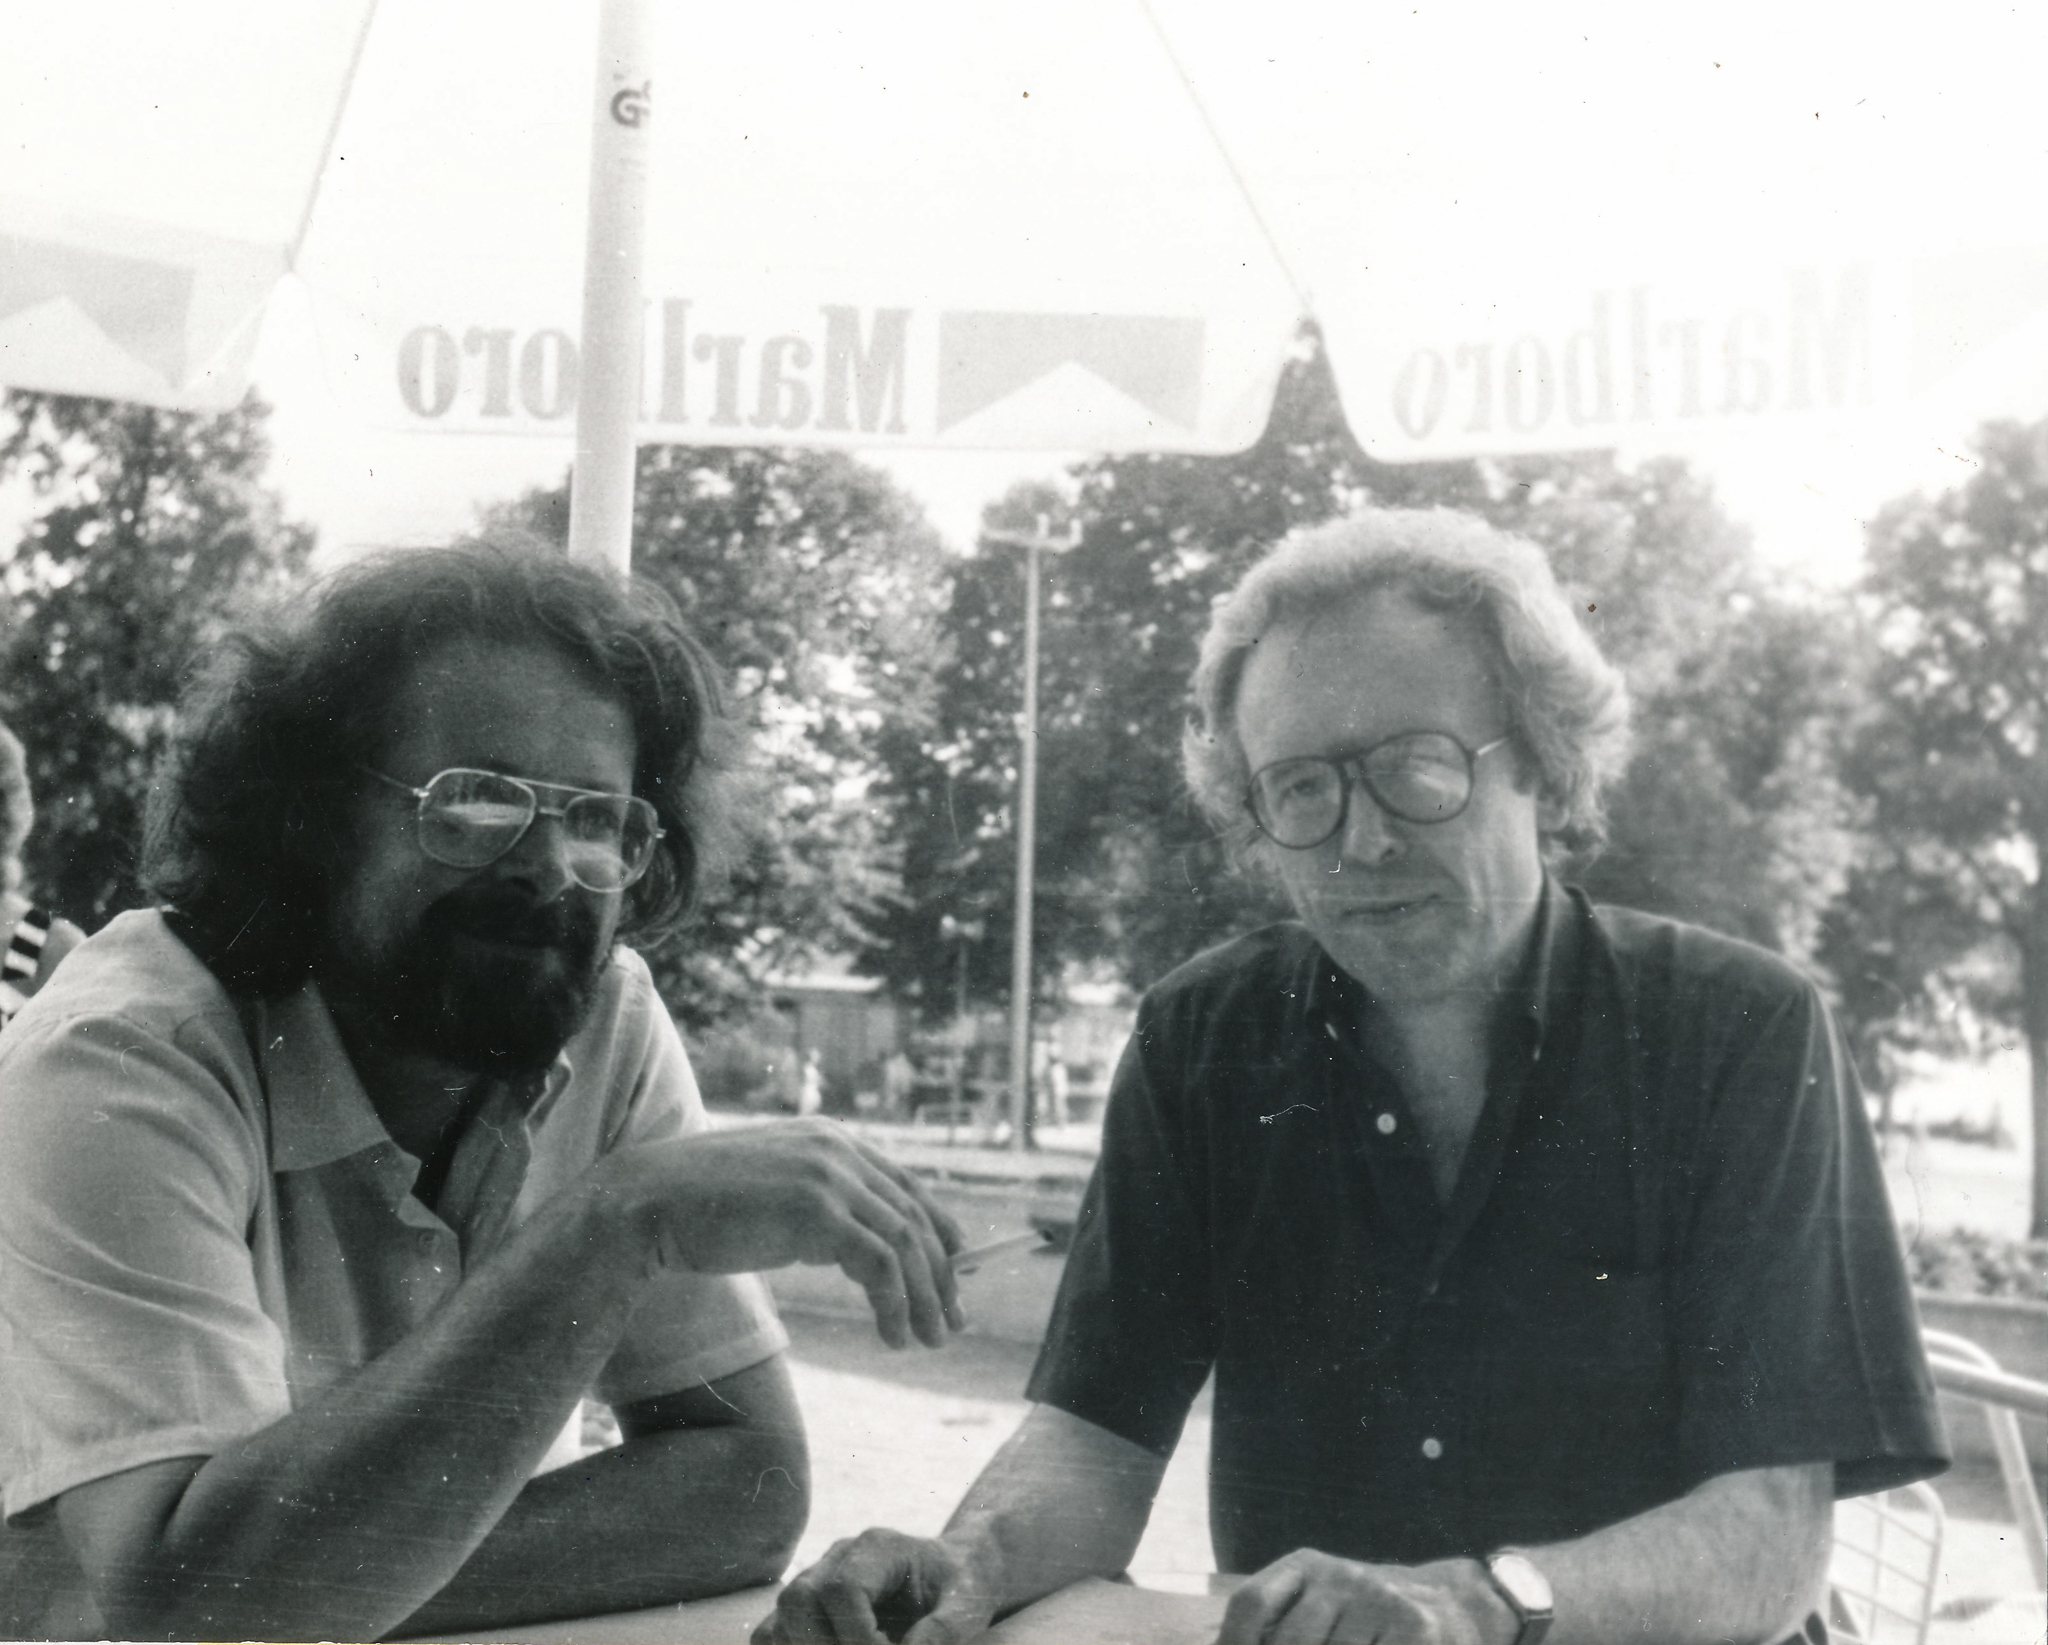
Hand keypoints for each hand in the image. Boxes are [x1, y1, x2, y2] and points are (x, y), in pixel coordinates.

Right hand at [604, 1120, 965, 1347]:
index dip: (940, 1231)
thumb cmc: (702, 1207)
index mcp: (831, 1138)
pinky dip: (895, 1305)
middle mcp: (838, 1149)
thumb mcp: (777, 1195)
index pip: (906, 1185)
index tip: (955, 1274)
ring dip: (924, 1298)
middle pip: (914, 1216)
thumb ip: (821, 1205)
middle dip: (940, 1275)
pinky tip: (892, 1336)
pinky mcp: (816, 1211)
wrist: (648, 1202)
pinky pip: (879, 1264)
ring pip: (904, 1244)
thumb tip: (866, 1250)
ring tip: (927, 1339)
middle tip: (951, 1321)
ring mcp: (829, 1176)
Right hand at [756, 1529, 994, 1644]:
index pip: (843, 1589)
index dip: (858, 1636)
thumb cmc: (962, 1587)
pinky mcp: (809, 1607)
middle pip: (798, 1599)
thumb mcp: (966, 1608)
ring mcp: (818, 1579)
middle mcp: (839, 1556)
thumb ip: (940, 1632)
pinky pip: (772, 1634)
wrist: (956, 1573)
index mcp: (878, 1547)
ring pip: (779, 1619)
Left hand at [1218, 1550, 1511, 1644]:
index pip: (1252, 1604)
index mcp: (1306, 1566)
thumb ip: (1279, 1625)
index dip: (1233, 1641)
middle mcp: (1341, 1576)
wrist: (1453, 1607)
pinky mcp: (1414, 1628)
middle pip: (1288, 1641)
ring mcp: (1379, 1600)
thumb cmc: (1365, 1618)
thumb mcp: (1320, 1605)